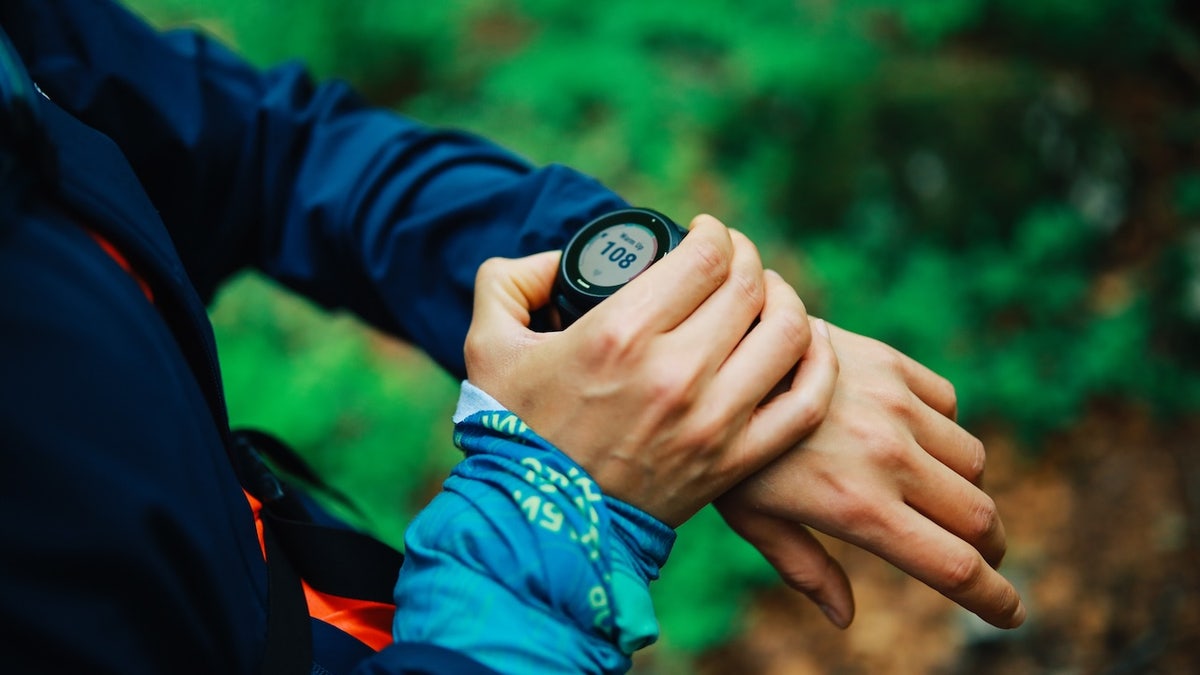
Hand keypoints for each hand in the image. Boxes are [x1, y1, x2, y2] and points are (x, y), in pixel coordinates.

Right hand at [463, 214, 839, 526]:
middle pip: (750, 286)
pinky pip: (805, 402)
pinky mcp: (733, 461)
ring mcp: (712, 421)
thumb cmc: (514, 430)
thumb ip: (511, 280)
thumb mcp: (488, 343)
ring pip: (788, 333)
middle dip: (746, 258)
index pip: (705, 256)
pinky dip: (818, 363)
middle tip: (731, 260)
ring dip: (784, 300)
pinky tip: (804, 344)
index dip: (713, 232)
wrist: (539, 524)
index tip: (705, 233)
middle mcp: (675, 373)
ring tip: (766, 296)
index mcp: (620, 334)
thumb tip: (559, 259)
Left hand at [716, 324, 1025, 629]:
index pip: (954, 567)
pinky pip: (948, 405)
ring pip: (973, 462)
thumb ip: (804, 567)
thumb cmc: (727, 448)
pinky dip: (943, 430)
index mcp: (859, 508)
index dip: (994, 599)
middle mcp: (889, 457)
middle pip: (980, 519)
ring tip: (940, 499)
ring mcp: (895, 405)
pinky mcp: (890, 363)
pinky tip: (913, 438)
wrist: (719, 353)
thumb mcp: (754, 518)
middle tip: (979, 560)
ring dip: (967, 489)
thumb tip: (844, 617)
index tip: (1011, 613)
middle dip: (988, 549)